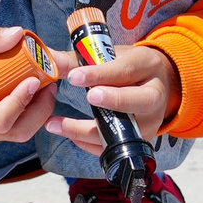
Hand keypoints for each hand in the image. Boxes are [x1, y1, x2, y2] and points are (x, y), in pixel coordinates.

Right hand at [0, 27, 58, 147]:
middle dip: (40, 108)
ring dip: (35, 112)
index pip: (1, 119)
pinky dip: (23, 114)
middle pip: (18, 132)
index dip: (23, 102)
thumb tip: (20, 33)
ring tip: (41, 83)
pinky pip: (7, 131)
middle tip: (49, 80)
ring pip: (16, 134)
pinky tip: (25, 91)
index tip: (34, 79)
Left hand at [45, 40, 178, 152]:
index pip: (124, 71)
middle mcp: (154, 96)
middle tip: (89, 97)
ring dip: (86, 130)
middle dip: (114, 100)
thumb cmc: (127, 67)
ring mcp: (150, 122)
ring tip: (55, 124)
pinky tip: (66, 133)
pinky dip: (87, 142)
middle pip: (139, 101)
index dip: (100, 74)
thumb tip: (47, 58)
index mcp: (146, 67)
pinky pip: (112, 146)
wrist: (155, 85)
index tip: (75, 77)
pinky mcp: (139, 141)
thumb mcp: (108, 56)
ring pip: (123, 130)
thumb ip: (76, 60)